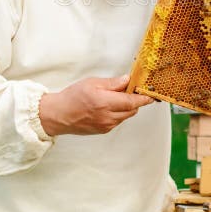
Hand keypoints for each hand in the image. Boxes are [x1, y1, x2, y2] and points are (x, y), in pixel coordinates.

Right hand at [38, 75, 153, 135]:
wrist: (58, 115)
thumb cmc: (72, 97)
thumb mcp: (92, 83)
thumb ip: (112, 83)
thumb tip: (127, 80)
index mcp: (105, 103)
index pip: (132, 101)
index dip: (144, 98)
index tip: (151, 95)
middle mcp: (108, 117)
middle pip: (132, 110)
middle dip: (134, 100)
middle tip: (130, 90)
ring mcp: (106, 126)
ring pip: (125, 116)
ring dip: (126, 107)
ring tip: (115, 98)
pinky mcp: (103, 130)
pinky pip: (118, 121)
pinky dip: (118, 113)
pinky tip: (108, 106)